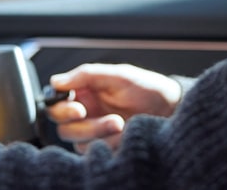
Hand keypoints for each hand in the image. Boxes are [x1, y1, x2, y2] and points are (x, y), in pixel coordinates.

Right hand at [46, 63, 181, 152]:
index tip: (79, 109)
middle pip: (63, 126)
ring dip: (100, 133)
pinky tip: (124, 133)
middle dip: (85, 125)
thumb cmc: (146, 88)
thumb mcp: (118, 75)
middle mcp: (84, 112)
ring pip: (78, 141)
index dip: (61, 109)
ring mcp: (94, 131)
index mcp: (83, 92)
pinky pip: (95, 151)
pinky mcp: (105, 146)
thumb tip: (56, 81)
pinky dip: (108, 143)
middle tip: (109, 119)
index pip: (55, 104)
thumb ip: (85, 75)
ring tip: (121, 123)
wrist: (171, 108)